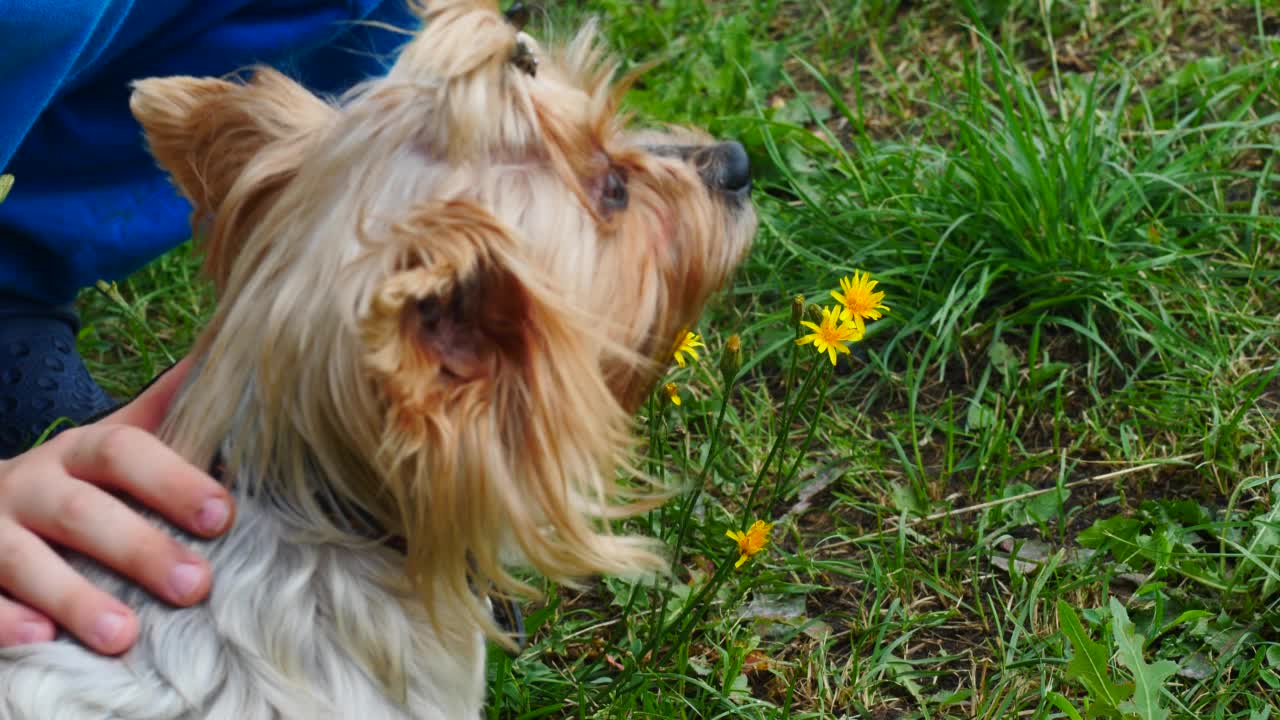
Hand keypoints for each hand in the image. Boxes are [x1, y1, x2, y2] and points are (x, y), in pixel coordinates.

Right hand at [0, 357, 233, 653]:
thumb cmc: (75, 482)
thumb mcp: (114, 444)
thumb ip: (170, 412)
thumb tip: (232, 356)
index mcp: (78, 452)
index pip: (123, 452)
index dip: (173, 481)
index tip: (223, 516)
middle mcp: (31, 486)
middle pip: (83, 513)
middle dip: (140, 548)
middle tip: (196, 585)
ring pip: (24, 561)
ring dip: (75, 597)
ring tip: (124, 635)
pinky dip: (4, 620)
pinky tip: (39, 640)